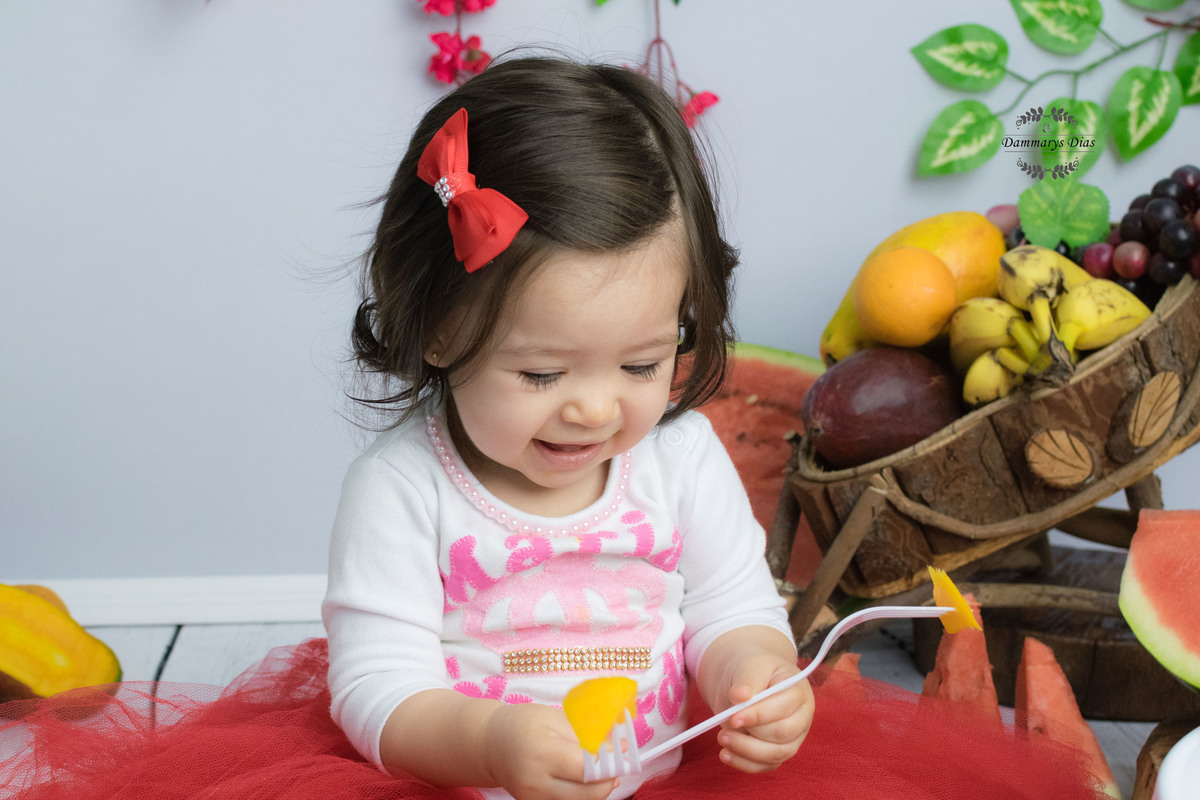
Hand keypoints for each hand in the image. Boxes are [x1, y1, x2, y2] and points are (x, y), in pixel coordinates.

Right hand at [482, 702, 618, 799]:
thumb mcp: (556, 719)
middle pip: (586, 794)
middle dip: (608, 781)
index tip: (624, 751)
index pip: (586, 769)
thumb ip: (588, 735)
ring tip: (601, 771)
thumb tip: (621, 748)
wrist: (490, 744)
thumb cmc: (524, 724)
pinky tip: (583, 780)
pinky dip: (582, 794)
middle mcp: (535, 782)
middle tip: (618, 764)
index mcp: (541, 753)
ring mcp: (533, 799)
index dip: (610, 762)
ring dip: (597, 790)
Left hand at [713, 654, 814, 772]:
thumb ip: (747, 679)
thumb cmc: (753, 670)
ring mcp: (792, 738)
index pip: (784, 707)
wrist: (748, 681)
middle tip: (725, 727)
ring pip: (775, 754)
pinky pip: (765, 766)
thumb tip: (740, 696)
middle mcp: (801, 718)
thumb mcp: (751, 665)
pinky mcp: (778, 753)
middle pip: (782, 734)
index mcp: (799, 691)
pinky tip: (726, 755)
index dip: (759, 714)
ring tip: (722, 738)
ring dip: (746, 750)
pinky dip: (744, 764)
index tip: (733, 716)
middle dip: (752, 734)